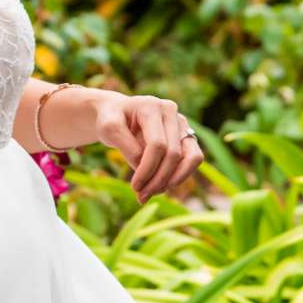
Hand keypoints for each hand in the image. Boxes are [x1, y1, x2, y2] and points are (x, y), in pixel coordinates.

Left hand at [91, 88, 205, 203]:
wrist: (118, 113)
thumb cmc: (111, 119)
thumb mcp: (109, 129)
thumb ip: (127, 147)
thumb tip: (143, 168)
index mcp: (152, 106)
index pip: (157, 144)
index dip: (147, 169)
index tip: (135, 187)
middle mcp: (171, 112)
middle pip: (174, 153)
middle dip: (158, 179)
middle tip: (141, 196)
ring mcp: (181, 123)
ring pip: (191, 157)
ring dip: (174, 180)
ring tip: (152, 193)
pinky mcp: (186, 136)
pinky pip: (193, 159)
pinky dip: (180, 176)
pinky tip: (162, 186)